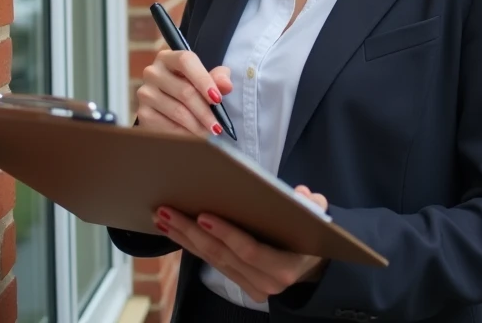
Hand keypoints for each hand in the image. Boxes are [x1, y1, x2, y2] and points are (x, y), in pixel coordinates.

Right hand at [136, 47, 231, 137]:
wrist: (171, 104)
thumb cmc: (192, 86)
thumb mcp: (206, 78)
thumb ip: (218, 78)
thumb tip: (226, 85)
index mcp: (168, 57)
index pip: (185, 61)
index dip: (204, 79)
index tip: (218, 99)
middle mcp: (153, 72)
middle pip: (184, 91)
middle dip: (205, 111)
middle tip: (218, 125)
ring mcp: (145, 93)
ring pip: (177, 111)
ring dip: (197, 125)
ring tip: (210, 132)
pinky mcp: (143, 113)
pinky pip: (167, 126)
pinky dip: (184, 134)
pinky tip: (195, 135)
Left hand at [154, 185, 330, 302]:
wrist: (313, 264)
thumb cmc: (311, 235)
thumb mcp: (318, 218)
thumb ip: (314, 205)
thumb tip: (302, 194)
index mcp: (286, 266)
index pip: (251, 252)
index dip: (226, 234)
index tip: (203, 216)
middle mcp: (267, 282)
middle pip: (223, 257)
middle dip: (192, 233)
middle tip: (168, 211)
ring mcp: (252, 287)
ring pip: (212, 261)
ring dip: (185, 239)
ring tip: (163, 217)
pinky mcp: (241, 284)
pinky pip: (212, 264)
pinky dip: (191, 246)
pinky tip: (175, 230)